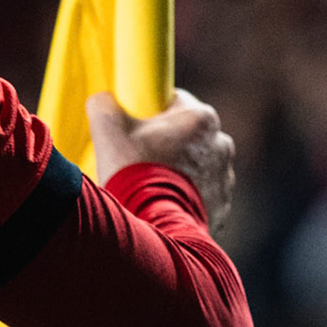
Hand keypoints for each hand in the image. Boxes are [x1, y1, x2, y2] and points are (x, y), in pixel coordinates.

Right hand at [86, 88, 235, 226]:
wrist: (154, 226)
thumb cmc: (134, 172)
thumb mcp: (107, 129)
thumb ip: (103, 104)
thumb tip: (102, 99)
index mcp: (201, 118)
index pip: (174, 102)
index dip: (149, 113)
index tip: (133, 127)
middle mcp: (221, 144)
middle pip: (186, 135)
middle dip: (165, 144)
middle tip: (136, 158)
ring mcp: (224, 178)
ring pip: (195, 166)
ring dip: (176, 171)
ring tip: (148, 186)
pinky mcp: (222, 207)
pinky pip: (201, 196)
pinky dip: (183, 198)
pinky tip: (160, 204)